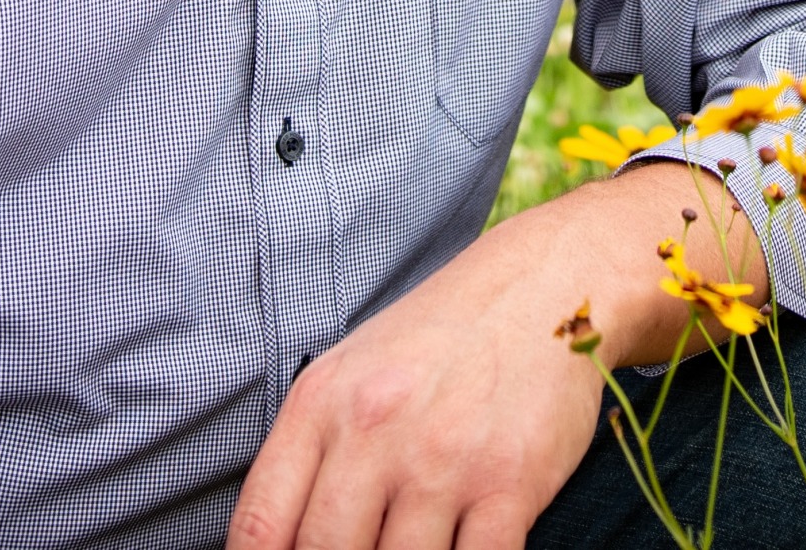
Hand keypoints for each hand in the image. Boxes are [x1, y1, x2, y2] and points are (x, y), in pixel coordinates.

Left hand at [226, 161, 764, 549]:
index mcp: (322, 403)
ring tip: (418, 546)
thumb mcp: (353, 373)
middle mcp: (374, 429)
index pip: (259, 527)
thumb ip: (310, 456)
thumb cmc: (440, 337)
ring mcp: (442, 458)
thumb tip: (280, 543)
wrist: (545, 282)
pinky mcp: (510, 483)